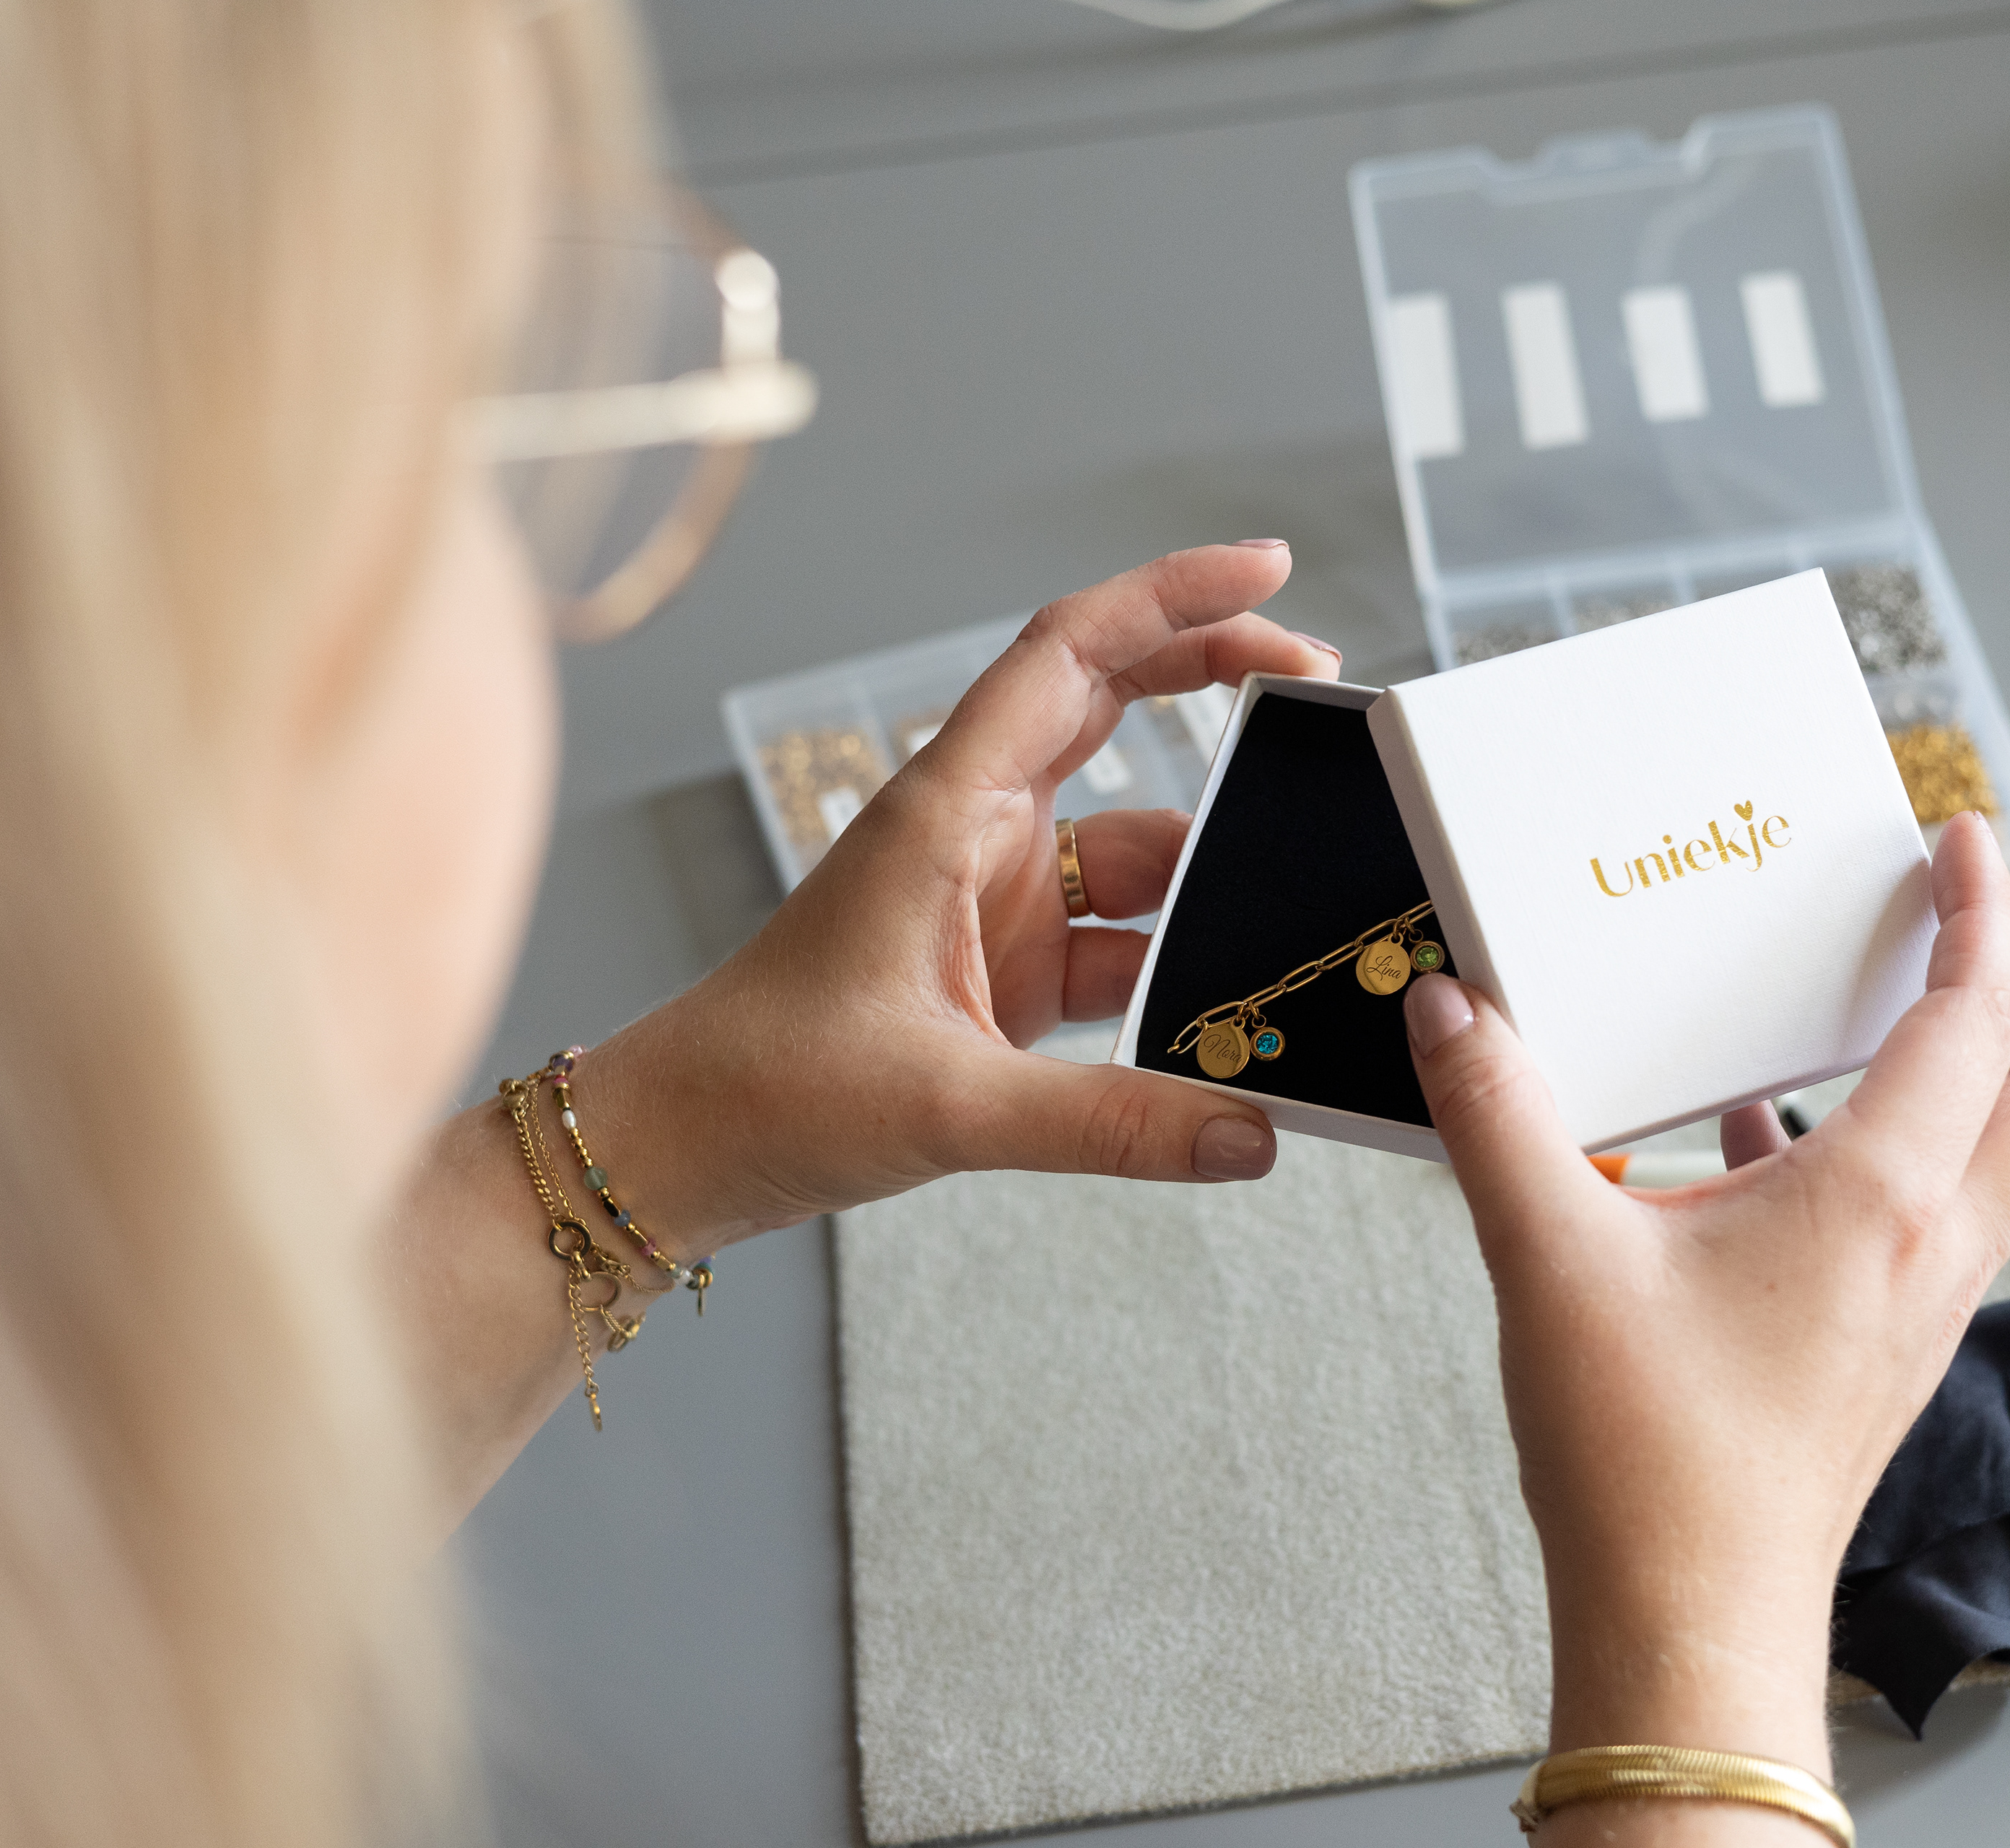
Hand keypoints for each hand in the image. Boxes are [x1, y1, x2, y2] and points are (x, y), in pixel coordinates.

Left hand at [574, 543, 1340, 1243]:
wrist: (686, 1147)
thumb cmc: (768, 1086)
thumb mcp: (948, 1105)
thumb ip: (1110, 1123)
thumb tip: (1248, 1133)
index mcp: (945, 811)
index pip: (1071, 654)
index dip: (1172, 597)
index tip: (1268, 572)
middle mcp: (974, 833)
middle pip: (1114, 709)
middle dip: (1217, 679)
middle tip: (1322, 684)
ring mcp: (994, 900)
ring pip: (1134, 846)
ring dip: (1214, 864)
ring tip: (1300, 886)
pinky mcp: (1005, 971)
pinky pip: (1122, 941)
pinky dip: (1180, 961)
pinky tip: (1235, 999)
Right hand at [1402, 812, 2009, 1816]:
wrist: (1688, 1622)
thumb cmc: (1650, 1466)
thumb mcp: (1550, 1259)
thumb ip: (1497, 1118)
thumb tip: (1456, 1015)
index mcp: (1877, 1202)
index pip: (1978, 1017)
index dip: (1985, 912)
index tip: (1962, 844)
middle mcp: (1928, 1248)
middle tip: (1958, 924)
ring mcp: (1919, 1306)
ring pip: (2005, 1155)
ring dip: (1968, 1065)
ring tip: (1872, 1003)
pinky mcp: (1883, 1348)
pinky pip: (1923, 1214)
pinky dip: (1881, 1145)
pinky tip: (1760, 1141)